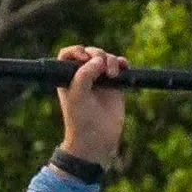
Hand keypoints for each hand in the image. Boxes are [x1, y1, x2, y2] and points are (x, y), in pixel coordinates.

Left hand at [55, 43, 125, 169]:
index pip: (68, 55)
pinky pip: (119, 67)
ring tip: (112, 74)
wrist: (96, 140)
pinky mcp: (114, 86)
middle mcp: (83, 77)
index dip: (76, 51)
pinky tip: (123, 68)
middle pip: (90, 53)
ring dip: (111, 60)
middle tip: (101, 66)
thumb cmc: (80, 120)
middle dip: (97, 54)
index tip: (83, 57)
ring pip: (106, 58)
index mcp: (68, 78)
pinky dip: (122, 64)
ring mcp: (99, 80)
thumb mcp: (77, 95)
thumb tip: (98, 59)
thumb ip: (84, 74)